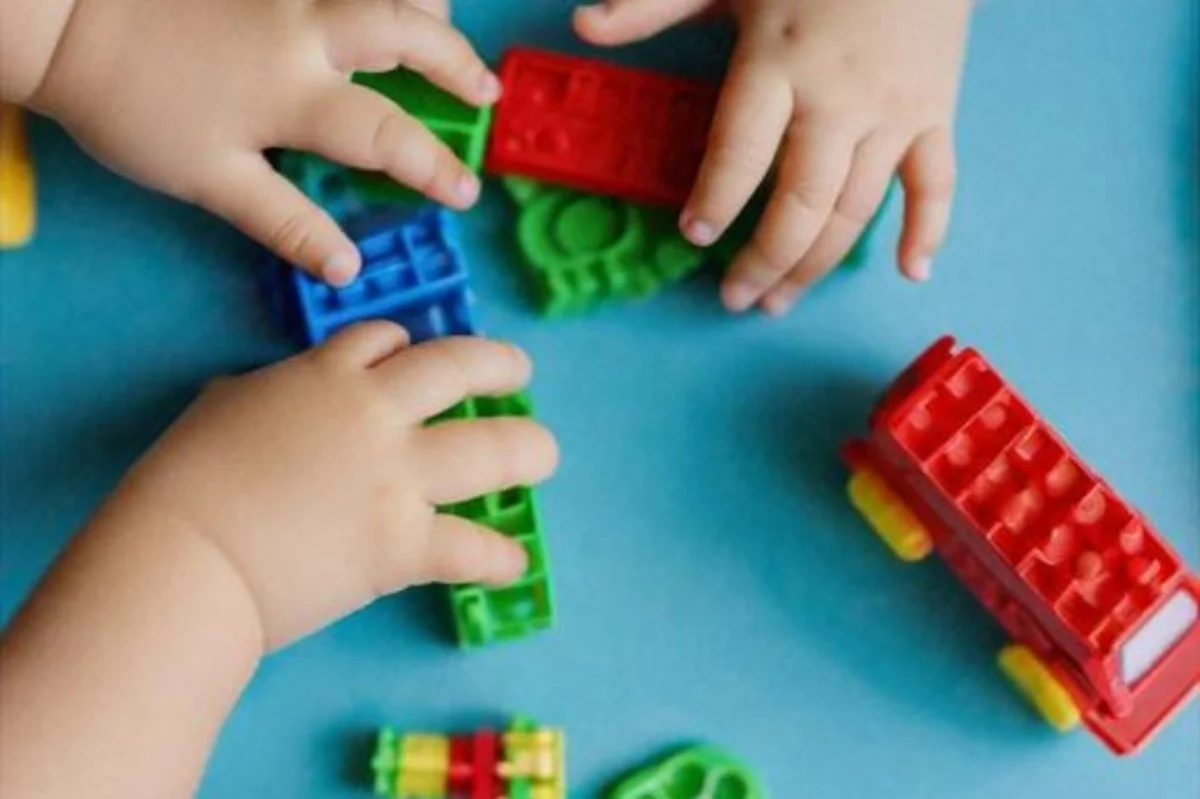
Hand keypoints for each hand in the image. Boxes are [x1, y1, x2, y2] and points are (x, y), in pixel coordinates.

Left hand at [27, 0, 495, 283]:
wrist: (67, 20)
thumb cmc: (136, 106)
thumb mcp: (209, 179)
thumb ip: (286, 222)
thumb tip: (347, 268)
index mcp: (299, 96)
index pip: (390, 136)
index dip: (435, 168)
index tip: (465, 193)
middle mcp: (308, 35)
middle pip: (407, 37)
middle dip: (456, 64)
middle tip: (485, 89)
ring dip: (424, 7)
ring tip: (446, 23)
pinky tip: (381, 0)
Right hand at [112, 323, 557, 649]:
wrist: (191, 555)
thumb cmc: (185, 481)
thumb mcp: (223, 407)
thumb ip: (267, 395)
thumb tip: (271, 398)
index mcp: (327, 375)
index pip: (384, 338)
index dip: (406, 343)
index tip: (416, 353)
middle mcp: (376, 415)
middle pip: (458, 369)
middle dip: (499, 364)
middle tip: (519, 371)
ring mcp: (399, 478)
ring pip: (491, 449)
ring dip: (527, 448)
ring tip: (543, 452)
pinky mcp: (405, 543)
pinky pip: (470, 548)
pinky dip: (497, 557)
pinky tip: (514, 561)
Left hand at [575, 0, 970, 314]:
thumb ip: (653, 4)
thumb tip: (583, 24)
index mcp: (778, 63)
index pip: (740, 150)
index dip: (715, 199)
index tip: (695, 236)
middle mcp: (837, 100)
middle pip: (801, 202)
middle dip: (765, 260)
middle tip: (735, 299)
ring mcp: (893, 112)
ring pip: (856, 208)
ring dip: (817, 265)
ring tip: (780, 302)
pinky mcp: (936, 113)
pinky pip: (937, 182)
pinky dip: (928, 229)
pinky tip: (911, 273)